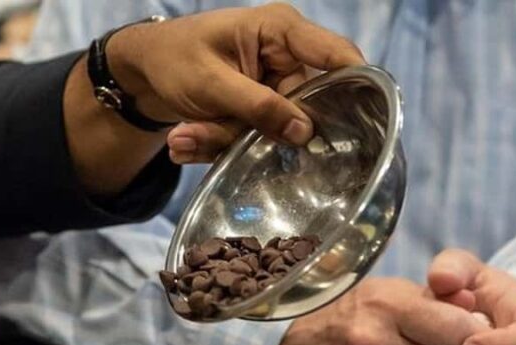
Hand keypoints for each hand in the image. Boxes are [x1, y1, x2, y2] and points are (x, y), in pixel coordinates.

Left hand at [107, 3, 364, 161]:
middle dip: (259, 131)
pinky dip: (223, 142)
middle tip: (209, 135)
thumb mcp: (211, 84)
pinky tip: (187, 138)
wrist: (145, 71)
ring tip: (186, 135)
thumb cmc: (174, 58)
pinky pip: (256, 135)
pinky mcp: (261, 108)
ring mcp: (274, 85)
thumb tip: (305, 132)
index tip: (370, 121)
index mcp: (280, 31)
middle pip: (300, 106)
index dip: (358, 84)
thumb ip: (258, 107)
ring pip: (275, 129)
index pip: (335, 54)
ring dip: (229, 139)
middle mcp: (285, 57)